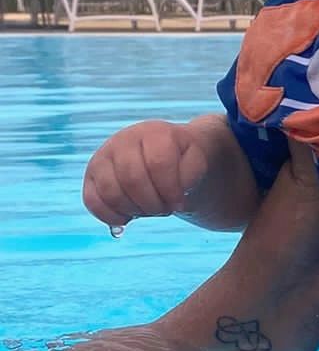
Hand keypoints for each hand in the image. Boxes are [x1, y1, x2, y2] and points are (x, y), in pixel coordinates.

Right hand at [83, 120, 210, 229]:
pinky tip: (128, 217)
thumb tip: (172, 196)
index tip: (179, 203)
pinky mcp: (91, 174)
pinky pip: (92, 201)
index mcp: (153, 133)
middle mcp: (123, 140)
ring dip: (134, 210)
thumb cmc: (182, 160)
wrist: (164, 154)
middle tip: (164, 209)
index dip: (170, 190)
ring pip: (110, 192)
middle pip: (132, 180)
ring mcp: (103, 156)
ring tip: (148, 209)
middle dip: (152, 204)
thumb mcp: (196, 162)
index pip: (158, 164)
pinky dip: (111, 216)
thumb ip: (189, 175)